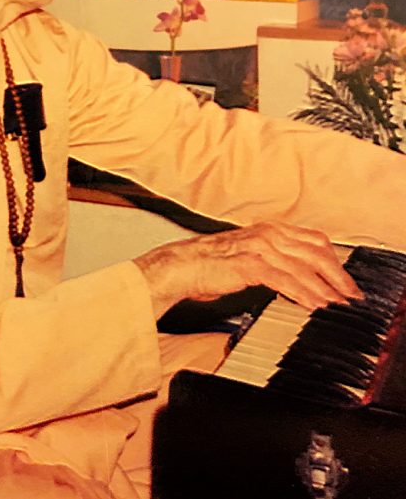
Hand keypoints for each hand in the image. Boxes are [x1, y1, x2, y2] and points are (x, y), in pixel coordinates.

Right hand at [133, 221, 362, 317]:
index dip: (336, 261)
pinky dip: (303, 293)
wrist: (181, 266)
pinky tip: (313, 304)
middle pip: (316, 252)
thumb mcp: (250, 257)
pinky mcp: (249, 264)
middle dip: (338, 276)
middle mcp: (268, 233)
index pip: (315, 240)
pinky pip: (284, 279)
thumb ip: (275, 262)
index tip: (347, 281)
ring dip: (325, 288)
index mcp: (270, 229)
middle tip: (351, 295)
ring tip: (337, 304)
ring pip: (303, 267)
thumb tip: (301, 279)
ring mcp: (259, 247)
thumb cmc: (211, 265)